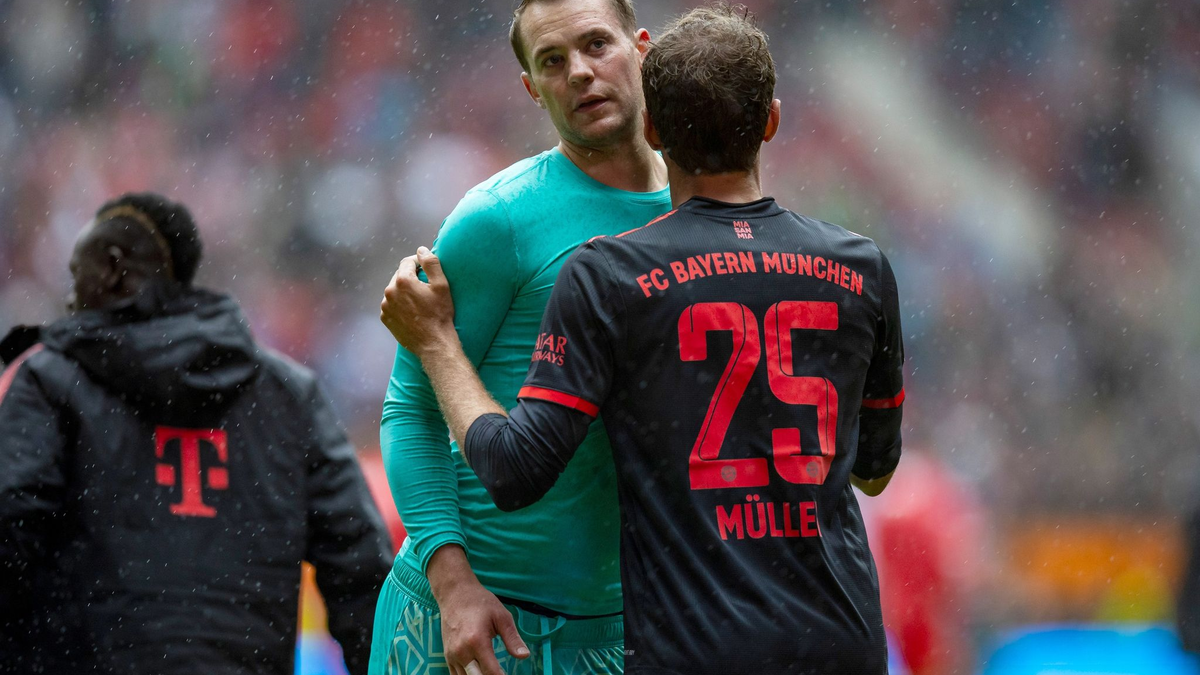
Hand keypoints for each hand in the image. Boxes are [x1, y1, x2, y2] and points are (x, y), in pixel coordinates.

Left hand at [380, 247, 455, 355]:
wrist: (434, 343)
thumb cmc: (440, 314)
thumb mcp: (441, 286)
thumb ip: (431, 263)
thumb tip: (422, 249)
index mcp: (403, 281)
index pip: (407, 262)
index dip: (418, 263)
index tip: (426, 269)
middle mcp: (389, 292)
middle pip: (399, 276)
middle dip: (410, 278)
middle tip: (424, 287)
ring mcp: (385, 306)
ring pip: (394, 291)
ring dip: (404, 291)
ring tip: (418, 301)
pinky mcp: (385, 318)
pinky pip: (391, 305)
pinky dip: (399, 304)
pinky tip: (411, 311)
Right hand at [428, 547, 528, 674]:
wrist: (455, 593)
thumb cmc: (480, 602)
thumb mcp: (502, 616)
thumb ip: (512, 639)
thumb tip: (524, 656)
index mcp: (477, 641)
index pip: (491, 671)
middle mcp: (462, 651)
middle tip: (500, 674)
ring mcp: (452, 655)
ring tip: (490, 672)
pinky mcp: (447, 655)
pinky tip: (478, 672)